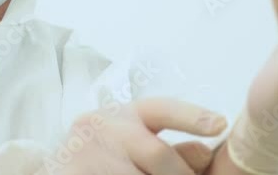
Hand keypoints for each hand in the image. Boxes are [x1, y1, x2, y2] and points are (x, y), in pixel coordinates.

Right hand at [39, 98, 224, 174]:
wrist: (58, 172)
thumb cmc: (103, 160)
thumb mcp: (134, 146)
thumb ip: (171, 150)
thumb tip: (204, 151)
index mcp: (122, 114)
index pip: (161, 109)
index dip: (191, 116)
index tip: (219, 123)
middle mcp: (102, 125)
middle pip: (159, 154)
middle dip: (179, 174)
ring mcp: (86, 152)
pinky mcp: (74, 173)